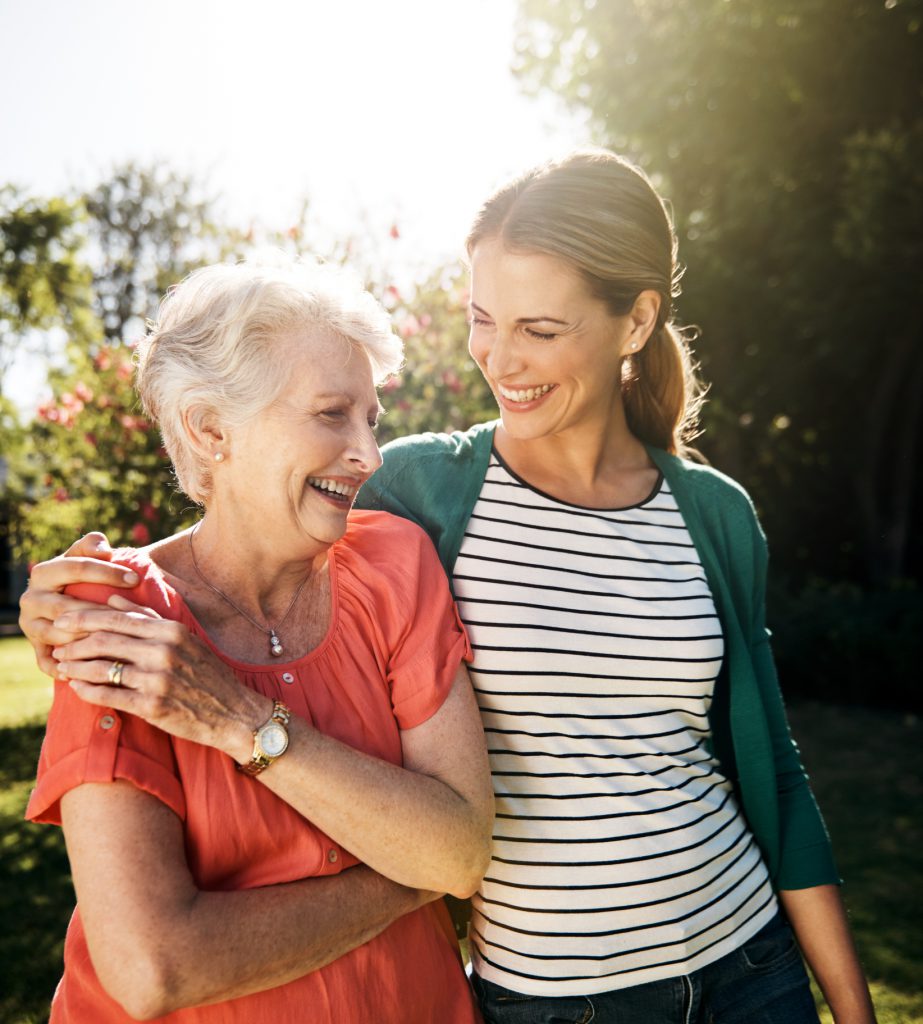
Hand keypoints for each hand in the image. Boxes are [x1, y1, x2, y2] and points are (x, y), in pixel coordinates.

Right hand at [19, 533, 139, 676]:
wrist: (63, 596)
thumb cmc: (82, 573)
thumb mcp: (84, 555)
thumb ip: (92, 545)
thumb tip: (102, 548)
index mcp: (43, 573)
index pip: (77, 569)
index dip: (107, 572)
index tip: (135, 578)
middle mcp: (31, 600)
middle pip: (67, 607)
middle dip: (100, 611)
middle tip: (129, 616)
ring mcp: (30, 626)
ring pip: (59, 635)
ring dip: (87, 640)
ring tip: (117, 642)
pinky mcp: (35, 647)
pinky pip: (47, 662)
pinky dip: (66, 668)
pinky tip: (91, 670)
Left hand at [52, 601, 266, 760]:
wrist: (234, 713)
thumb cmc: (208, 674)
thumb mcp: (186, 639)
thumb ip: (150, 618)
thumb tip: (115, 599)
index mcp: (171, 631)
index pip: (118, 618)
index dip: (84, 618)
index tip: (63, 620)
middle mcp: (164, 652)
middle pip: (105, 640)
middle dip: (74, 642)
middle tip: (56, 645)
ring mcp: (158, 680)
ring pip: (103, 668)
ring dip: (77, 667)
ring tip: (62, 667)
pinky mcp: (152, 706)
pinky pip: (110, 696)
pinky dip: (89, 691)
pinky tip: (77, 689)